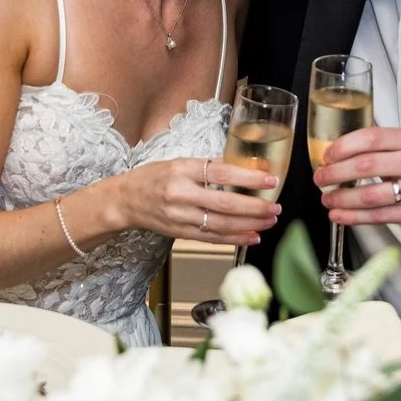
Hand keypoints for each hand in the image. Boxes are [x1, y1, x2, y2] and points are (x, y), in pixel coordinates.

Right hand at [117, 157, 280, 245]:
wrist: (125, 200)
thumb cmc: (153, 177)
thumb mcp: (179, 162)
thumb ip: (209, 166)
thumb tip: (244, 169)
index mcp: (183, 170)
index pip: (222, 174)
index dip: (249, 179)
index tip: (270, 180)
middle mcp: (181, 194)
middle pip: (224, 204)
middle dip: (254, 208)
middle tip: (275, 207)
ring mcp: (180, 216)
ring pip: (220, 224)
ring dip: (249, 225)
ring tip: (269, 221)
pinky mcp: (180, 233)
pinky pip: (211, 238)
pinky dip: (234, 239)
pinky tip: (252, 236)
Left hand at [314, 127, 400, 244]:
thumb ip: (384, 149)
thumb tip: (341, 154)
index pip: (371, 138)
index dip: (343, 147)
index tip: (326, 156)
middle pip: (366, 165)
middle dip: (336, 173)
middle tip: (320, 178)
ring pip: (371, 194)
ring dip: (342, 198)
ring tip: (327, 199)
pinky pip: (379, 216)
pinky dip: (354, 216)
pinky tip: (340, 215)